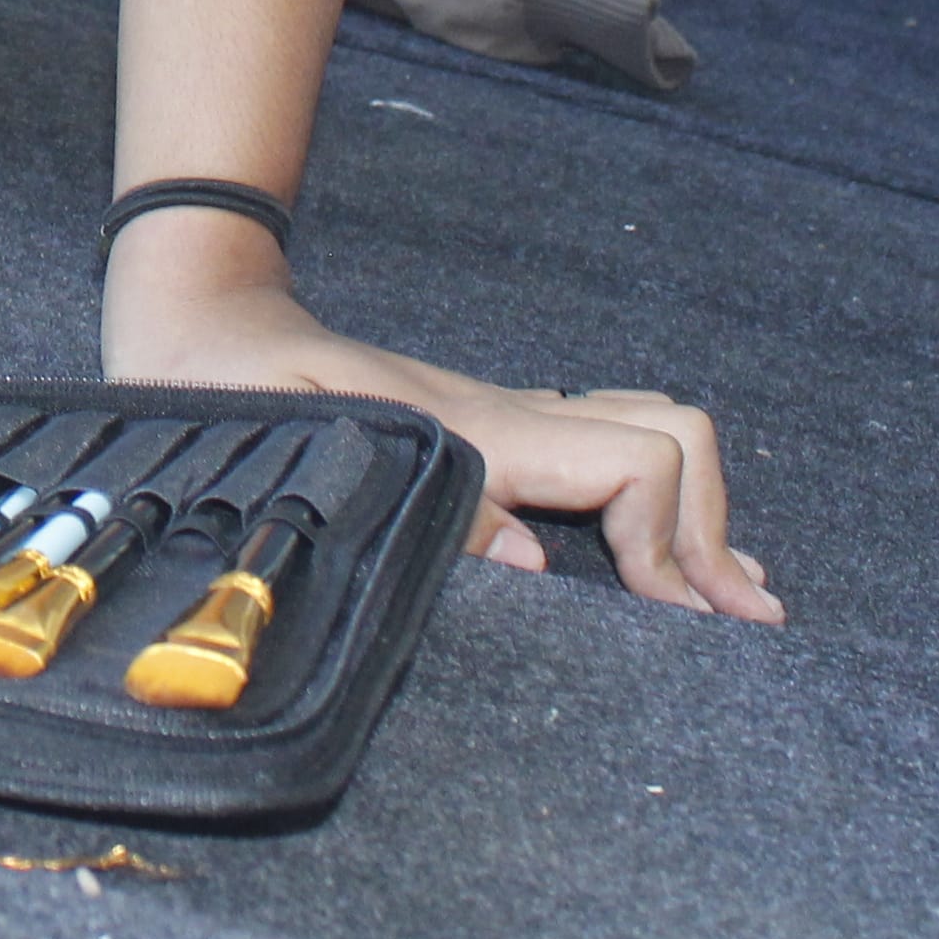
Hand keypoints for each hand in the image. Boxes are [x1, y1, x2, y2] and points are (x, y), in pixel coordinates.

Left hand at [104, 223, 781, 624]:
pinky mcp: (480, 430)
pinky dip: (645, 501)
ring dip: (689, 513)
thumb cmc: (242, 391)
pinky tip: (653, 551)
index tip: (679, 618)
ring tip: (727, 594)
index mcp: (482, 429)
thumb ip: (426, 506)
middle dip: (710, 527)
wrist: (197, 320)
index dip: (672, 543)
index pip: (637, 462)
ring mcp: (499, 418)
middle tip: (741, 617)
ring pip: (640, 436)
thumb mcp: (317, 454)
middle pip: (668, 437)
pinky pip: (594, 449)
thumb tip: (537, 561)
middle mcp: (508, 418)